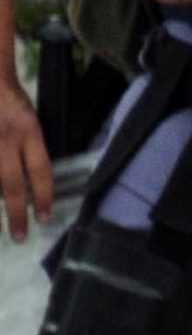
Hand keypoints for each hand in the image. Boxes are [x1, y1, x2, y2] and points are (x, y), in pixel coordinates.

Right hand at [0, 77, 53, 241]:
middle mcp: (5, 138)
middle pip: (12, 184)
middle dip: (16, 214)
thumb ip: (28, 147)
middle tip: (20, 236)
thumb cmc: (7, 98)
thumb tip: (31, 181)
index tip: (44, 218)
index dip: (43, 196)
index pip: (40, 170)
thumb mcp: (26, 119)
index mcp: (27, 130)